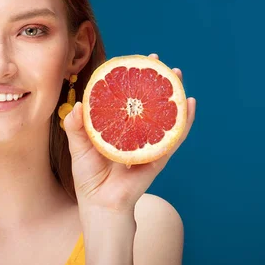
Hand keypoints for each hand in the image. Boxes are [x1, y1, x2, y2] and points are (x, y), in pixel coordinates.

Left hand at [64, 53, 195, 211]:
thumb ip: (75, 126)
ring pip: (163, 114)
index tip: (131, 60)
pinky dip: (184, 120)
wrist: (100, 204)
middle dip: (153, 79)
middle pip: (146, 101)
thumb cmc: (88, 176)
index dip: (128, 79)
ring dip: (172, 93)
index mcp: (115, 126)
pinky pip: (173, 137)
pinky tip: (189, 104)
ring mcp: (147, 143)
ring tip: (177, 74)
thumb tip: (78, 105)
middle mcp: (133, 131)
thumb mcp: (78, 146)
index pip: (124, 97)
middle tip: (158, 60)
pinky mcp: (158, 157)